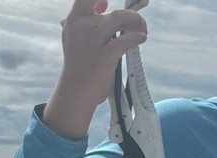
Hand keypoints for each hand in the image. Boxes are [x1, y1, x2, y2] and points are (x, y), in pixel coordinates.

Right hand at [45, 0, 147, 137]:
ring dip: (136, 21)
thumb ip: (87, 19)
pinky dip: (137, 37)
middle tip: (140, 24)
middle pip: (113, 13)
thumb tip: (104, 2)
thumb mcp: (76, 37)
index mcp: (74, 20)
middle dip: (131, 17)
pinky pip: (125, 40)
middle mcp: (82, 27)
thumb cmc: (80, 63)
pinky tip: (142, 38)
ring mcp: (93, 41)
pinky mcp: (105, 56)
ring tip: (142, 29)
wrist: (76, 90)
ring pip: (119, 19)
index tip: (109, 3)